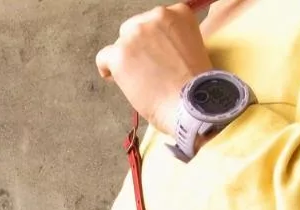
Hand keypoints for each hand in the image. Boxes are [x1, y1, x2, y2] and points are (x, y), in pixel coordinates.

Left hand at [95, 4, 212, 136]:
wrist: (190, 104)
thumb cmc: (195, 88)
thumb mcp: (192, 49)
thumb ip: (173, 41)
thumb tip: (154, 52)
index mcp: (178, 13)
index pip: (155, 22)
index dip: (152, 41)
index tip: (154, 56)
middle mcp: (156, 16)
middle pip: (135, 28)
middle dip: (138, 48)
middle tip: (144, 70)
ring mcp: (136, 34)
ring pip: (121, 43)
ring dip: (126, 59)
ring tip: (137, 81)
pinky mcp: (120, 54)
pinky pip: (104, 57)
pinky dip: (107, 68)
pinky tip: (114, 79)